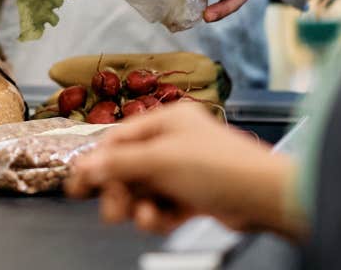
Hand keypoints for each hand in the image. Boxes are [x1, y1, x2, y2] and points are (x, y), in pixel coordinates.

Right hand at [66, 103, 301, 238]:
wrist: (263, 196)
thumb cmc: (219, 167)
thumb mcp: (160, 161)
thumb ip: (119, 164)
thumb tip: (85, 166)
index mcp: (167, 120)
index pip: (120, 138)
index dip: (97, 161)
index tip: (76, 184)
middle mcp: (176, 141)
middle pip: (130, 167)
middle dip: (119, 190)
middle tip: (113, 210)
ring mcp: (186, 169)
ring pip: (146, 189)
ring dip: (140, 206)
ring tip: (145, 217)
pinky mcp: (196, 195)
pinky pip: (164, 205)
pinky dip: (159, 215)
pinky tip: (160, 220)